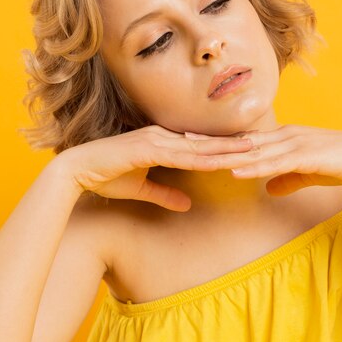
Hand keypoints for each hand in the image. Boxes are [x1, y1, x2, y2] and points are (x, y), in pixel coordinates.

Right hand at [56, 125, 254, 210]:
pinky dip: (204, 158)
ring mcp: (156, 141)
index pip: (201, 145)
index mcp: (163, 142)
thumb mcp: (142, 189)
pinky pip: (182, 155)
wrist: (77, 171)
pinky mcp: (148, 149)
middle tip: (263, 143)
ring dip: (226, 148)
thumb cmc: (106, 177)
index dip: (225, 147)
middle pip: (207, 142)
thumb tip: (187, 203)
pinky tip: (222, 161)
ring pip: (200, 146)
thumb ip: (165, 194)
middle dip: (234, 143)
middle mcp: (163, 137)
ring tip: (253, 148)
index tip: (249, 149)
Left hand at [186, 124, 341, 195]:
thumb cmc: (340, 163)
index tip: (191, 140)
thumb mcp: (307, 172)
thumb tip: (268, 188)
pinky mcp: (305, 155)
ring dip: (225, 155)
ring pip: (252, 150)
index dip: (217, 140)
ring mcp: (293, 143)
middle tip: (180, 140)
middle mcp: (284, 136)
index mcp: (283, 138)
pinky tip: (234, 171)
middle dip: (211, 142)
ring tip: (197, 156)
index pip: (244, 140)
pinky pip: (274, 163)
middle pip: (241, 141)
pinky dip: (252, 167)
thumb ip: (286, 178)